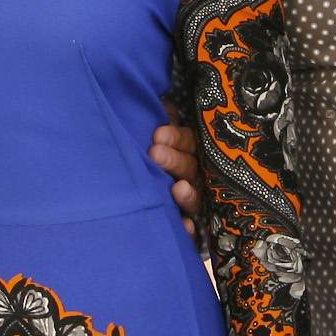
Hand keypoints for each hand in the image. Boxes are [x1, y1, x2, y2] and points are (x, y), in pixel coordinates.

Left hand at [149, 104, 201, 235]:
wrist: (140, 203)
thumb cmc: (151, 158)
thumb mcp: (158, 139)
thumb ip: (163, 123)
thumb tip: (162, 105)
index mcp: (188, 152)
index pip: (187, 142)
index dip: (175, 138)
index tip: (157, 135)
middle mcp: (195, 176)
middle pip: (190, 167)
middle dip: (174, 161)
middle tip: (155, 153)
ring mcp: (195, 202)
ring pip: (194, 196)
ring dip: (187, 193)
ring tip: (176, 188)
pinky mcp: (191, 227)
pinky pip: (193, 229)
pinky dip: (189, 228)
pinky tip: (186, 226)